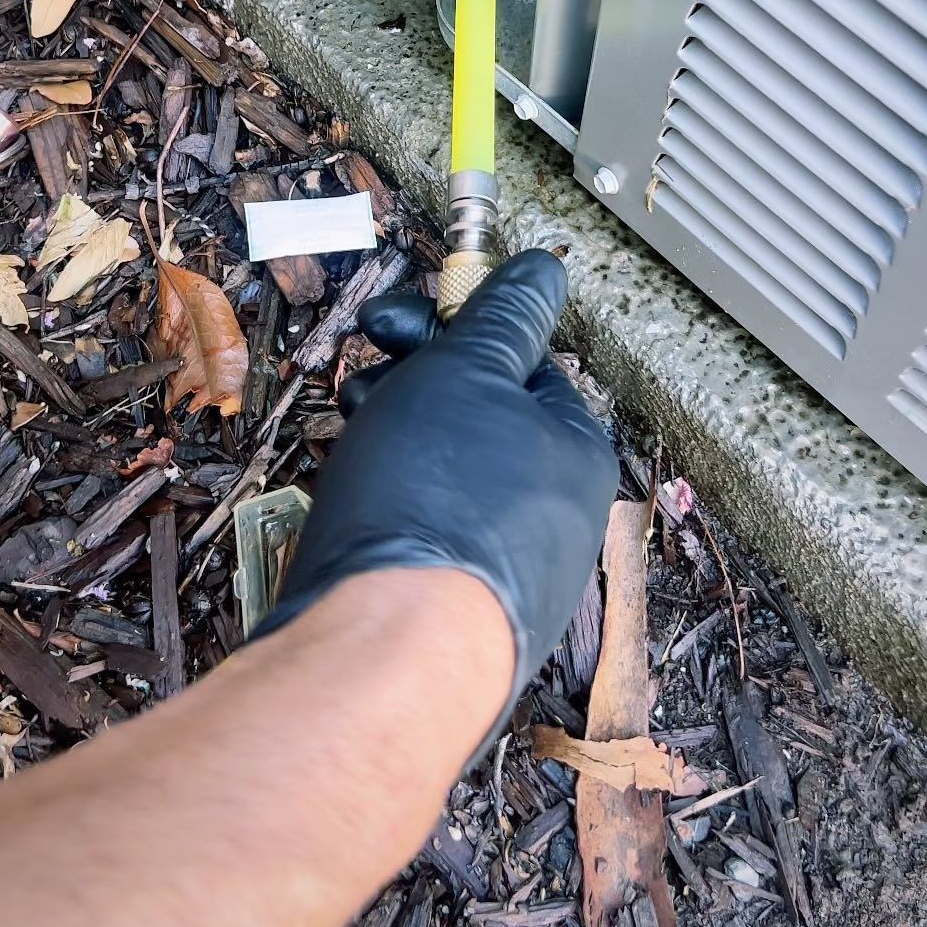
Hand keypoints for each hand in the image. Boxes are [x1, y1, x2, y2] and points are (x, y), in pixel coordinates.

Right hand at [259, 251, 617, 725]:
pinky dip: (389, 510)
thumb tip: (544, 269)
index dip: (453, 334)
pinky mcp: (459, 627)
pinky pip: (425, 540)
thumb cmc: (435, 496)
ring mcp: (511, 579)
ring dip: (392, 444)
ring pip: (446, 482)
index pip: (523, 366)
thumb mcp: (468, 372)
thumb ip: (503, 318)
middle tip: (361, 381)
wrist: (387, 658)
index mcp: (578, 454)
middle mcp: (558, 520)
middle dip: (412, 390)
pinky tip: (350, 508)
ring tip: (348, 437)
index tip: (392, 327)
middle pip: (480, 424)